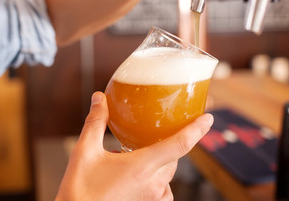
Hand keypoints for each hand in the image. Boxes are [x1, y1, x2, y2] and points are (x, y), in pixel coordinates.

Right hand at [55, 91, 212, 200]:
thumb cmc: (79, 190)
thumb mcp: (85, 151)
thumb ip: (95, 122)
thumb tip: (99, 98)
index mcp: (141, 167)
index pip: (180, 144)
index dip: (197, 129)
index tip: (209, 118)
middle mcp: (152, 184)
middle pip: (175, 158)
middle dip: (172, 143)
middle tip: (165, 132)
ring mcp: (150, 199)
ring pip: (169, 175)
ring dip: (163, 162)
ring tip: (146, 154)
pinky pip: (162, 191)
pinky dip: (158, 179)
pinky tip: (142, 176)